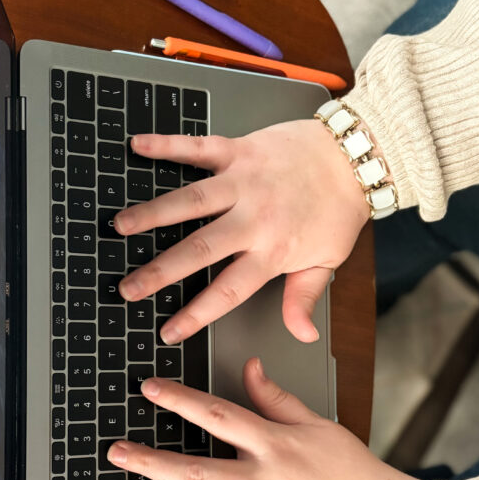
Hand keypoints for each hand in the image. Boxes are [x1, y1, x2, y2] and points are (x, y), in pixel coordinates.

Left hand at [107, 358, 425, 479]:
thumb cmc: (352, 470)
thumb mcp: (317, 423)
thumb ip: (277, 397)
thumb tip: (250, 366)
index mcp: (277, 445)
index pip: (219, 416)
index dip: (180, 400)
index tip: (149, 390)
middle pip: (198, 470)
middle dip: (151, 461)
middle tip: (118, 452)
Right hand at [115, 119, 369, 343]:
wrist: (357, 154)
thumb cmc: (340, 207)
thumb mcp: (328, 260)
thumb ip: (305, 297)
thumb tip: (301, 334)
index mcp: (273, 251)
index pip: (227, 291)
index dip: (196, 315)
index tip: (169, 332)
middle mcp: (253, 218)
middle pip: (199, 250)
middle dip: (159, 272)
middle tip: (129, 287)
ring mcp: (244, 182)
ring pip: (191, 200)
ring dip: (152, 213)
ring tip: (120, 226)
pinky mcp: (240, 150)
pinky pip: (198, 147)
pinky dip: (167, 145)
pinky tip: (138, 146)